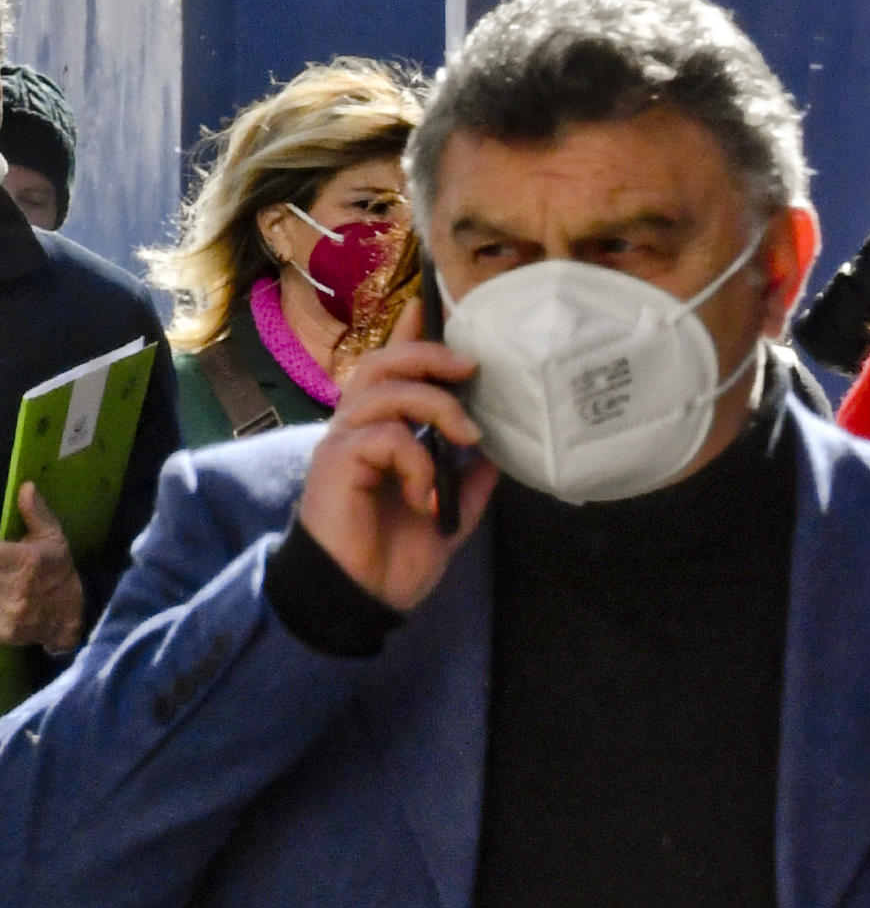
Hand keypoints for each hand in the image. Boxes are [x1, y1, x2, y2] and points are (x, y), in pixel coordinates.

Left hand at [0, 485, 83, 652]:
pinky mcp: (3, 632)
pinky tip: (2, 597)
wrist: (77, 620)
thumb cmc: (62, 574)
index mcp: (26, 561)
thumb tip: (26, 486)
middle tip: (1, 565)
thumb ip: (36, 515)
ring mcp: (7, 614)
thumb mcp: (55, 541)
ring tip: (3, 577)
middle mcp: (13, 588)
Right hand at [296, 302, 499, 611]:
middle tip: (470, 371)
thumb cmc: (392, 559)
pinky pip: (384, 437)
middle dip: (428, 356)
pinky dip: (417, 460)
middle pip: (380, 363)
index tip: (429, 306)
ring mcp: (341, 445)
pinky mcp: (336, 465)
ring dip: (435, 407)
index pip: (388, 369)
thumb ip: (467, 483)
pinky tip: (424, 495)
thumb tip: (495, 458)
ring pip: (385, 391)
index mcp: (378, 434)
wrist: (360, 600)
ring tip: (465, 439)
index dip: (407, 335)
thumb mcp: (448, 516)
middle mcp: (354, 430)